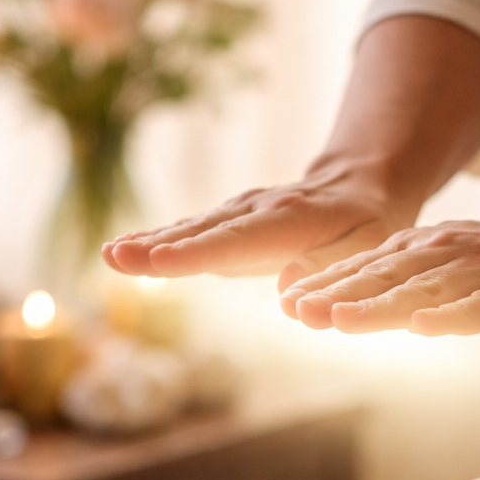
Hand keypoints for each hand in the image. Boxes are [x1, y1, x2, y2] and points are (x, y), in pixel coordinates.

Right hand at [102, 161, 410, 283]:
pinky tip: (122, 254)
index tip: (159, 263)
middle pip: (202, 232)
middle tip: (116, 258)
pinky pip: (189, 233)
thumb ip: (330, 266)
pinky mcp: (226, 223)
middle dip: (159, 246)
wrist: (359, 187)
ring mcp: (237, 213)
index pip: (238, 239)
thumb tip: (289, 292)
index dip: (197, 253)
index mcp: (292, 219)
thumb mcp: (369, 245)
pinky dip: (156, 243)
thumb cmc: (369, 225)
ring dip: (148, 243)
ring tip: (110, 256)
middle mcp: (257, 210)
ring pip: (190, 230)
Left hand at [279, 203, 479, 337]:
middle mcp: (447, 257)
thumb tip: (347, 303)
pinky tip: (424, 326)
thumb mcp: (450, 270)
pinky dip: (452, 315)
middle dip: (339, 294)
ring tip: (339, 320)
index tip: (285, 303)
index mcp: (427, 253)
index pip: (369, 269)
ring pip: (424, 291)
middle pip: (385, 278)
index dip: (328, 285)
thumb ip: (405, 284)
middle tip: (296, 312)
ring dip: (379, 305)